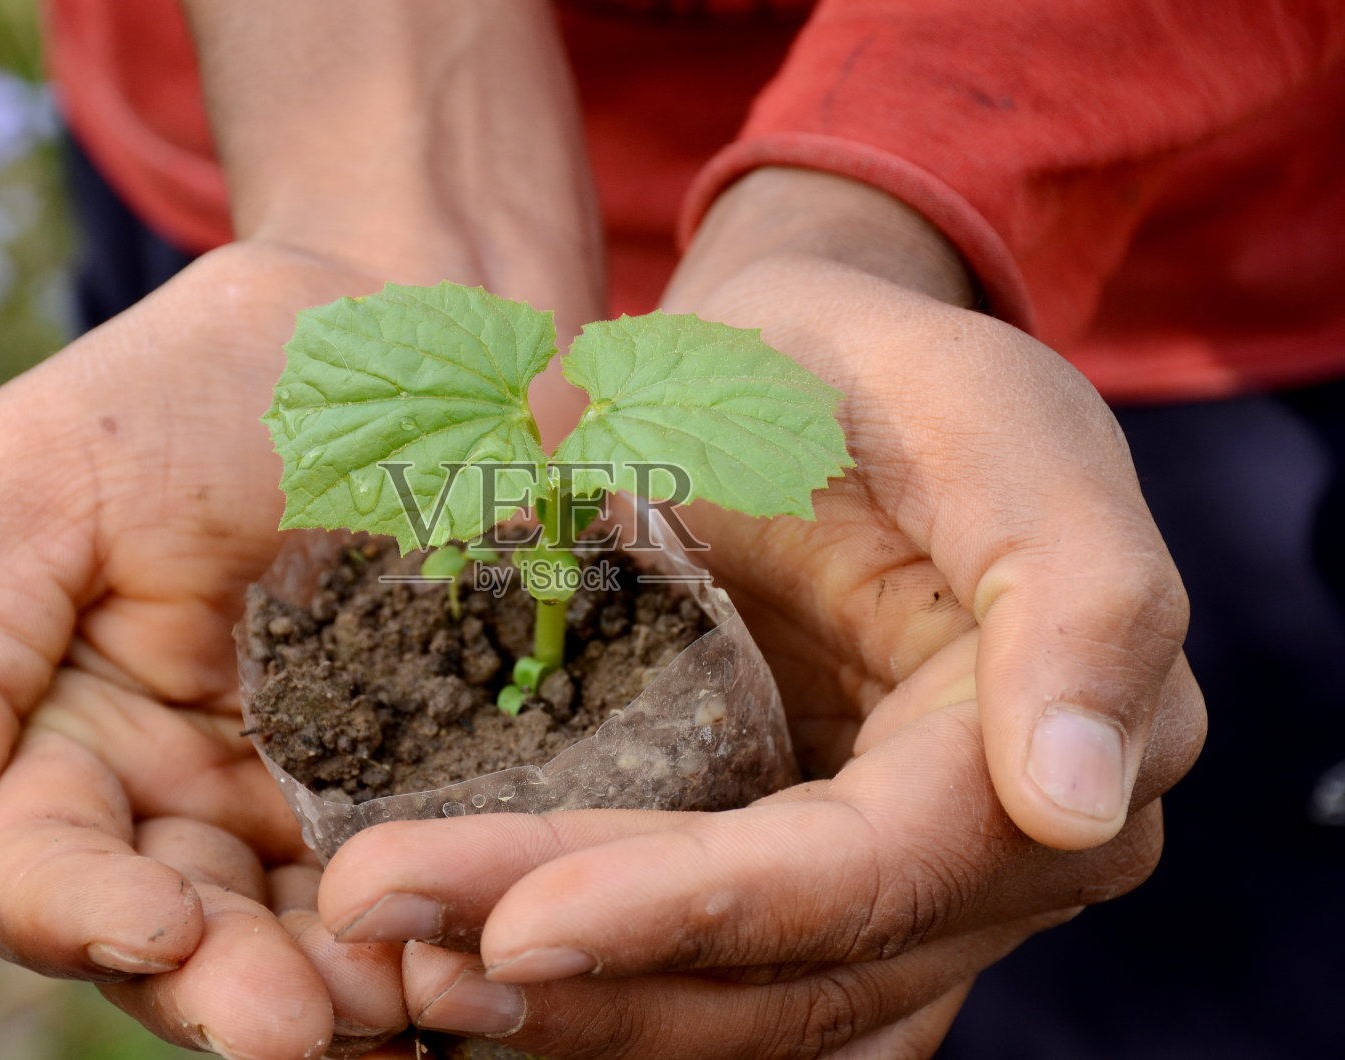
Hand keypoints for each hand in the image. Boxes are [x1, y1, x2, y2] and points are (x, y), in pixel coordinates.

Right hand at [0, 244, 416, 1054]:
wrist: (393, 331)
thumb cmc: (195, 382)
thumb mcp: (40, 480)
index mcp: (55, 736)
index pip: (40, 868)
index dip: (86, 914)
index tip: (163, 923)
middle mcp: (172, 798)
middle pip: (178, 941)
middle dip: (233, 991)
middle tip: (305, 1024)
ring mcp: (300, 802)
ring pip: (302, 941)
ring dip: (347, 991)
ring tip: (415, 1001)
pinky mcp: (420, 787)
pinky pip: (421, 883)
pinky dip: (441, 928)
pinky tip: (480, 955)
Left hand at [306, 171, 1205, 1056]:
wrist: (799, 374)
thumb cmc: (879, 369)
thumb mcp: (986, 416)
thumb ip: (1078, 591)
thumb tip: (1073, 808)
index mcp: (1049, 753)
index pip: (870, 876)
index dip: (700, 914)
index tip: (517, 928)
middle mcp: (986, 860)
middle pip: (784, 968)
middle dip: (595, 979)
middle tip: (398, 943)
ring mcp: (887, 887)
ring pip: (740, 1006)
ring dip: (576, 1016)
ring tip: (403, 971)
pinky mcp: (794, 881)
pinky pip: (704, 978)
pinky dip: (597, 994)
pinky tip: (463, 976)